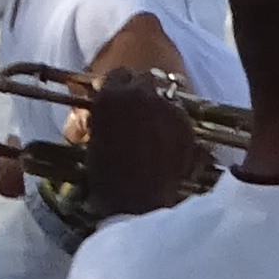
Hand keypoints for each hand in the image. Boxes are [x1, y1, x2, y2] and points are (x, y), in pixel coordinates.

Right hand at [78, 69, 207, 221]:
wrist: (135, 203)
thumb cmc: (105, 177)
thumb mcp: (93, 139)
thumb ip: (100, 115)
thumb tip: (104, 106)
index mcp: (111, 95)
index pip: (117, 75)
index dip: (118, 87)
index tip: (119, 98)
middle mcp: (140, 93)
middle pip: (143, 78)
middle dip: (140, 91)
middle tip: (138, 110)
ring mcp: (166, 106)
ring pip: (165, 92)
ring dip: (158, 102)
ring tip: (155, 123)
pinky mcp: (185, 122)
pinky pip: (179, 112)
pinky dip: (173, 120)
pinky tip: (168, 138)